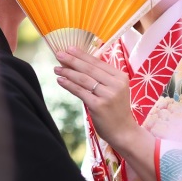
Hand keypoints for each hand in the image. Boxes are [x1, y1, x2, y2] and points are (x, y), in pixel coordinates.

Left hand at [54, 47, 158, 180]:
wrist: (124, 132)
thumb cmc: (116, 109)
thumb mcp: (114, 89)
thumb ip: (101, 77)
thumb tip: (78, 62)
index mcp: (121, 77)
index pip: (97, 62)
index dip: (82, 55)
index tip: (69, 48)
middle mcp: (116, 84)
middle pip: (89, 69)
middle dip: (72, 60)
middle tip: (59, 54)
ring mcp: (108, 95)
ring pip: (83, 79)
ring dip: (67, 72)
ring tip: (56, 68)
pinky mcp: (99, 106)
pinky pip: (80, 92)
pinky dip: (69, 85)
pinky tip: (60, 80)